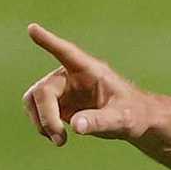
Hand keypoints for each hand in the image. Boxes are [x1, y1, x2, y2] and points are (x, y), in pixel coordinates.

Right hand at [21, 23, 154, 145]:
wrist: (137, 122)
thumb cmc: (135, 114)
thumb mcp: (122, 120)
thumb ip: (100, 121)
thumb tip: (75, 125)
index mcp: (91, 71)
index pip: (67, 53)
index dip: (49, 42)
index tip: (33, 29)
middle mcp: (72, 76)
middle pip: (44, 90)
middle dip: (46, 115)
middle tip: (59, 137)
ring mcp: (64, 89)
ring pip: (35, 100)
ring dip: (41, 121)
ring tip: (60, 140)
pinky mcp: (60, 103)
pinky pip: (39, 112)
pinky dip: (43, 126)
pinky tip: (58, 138)